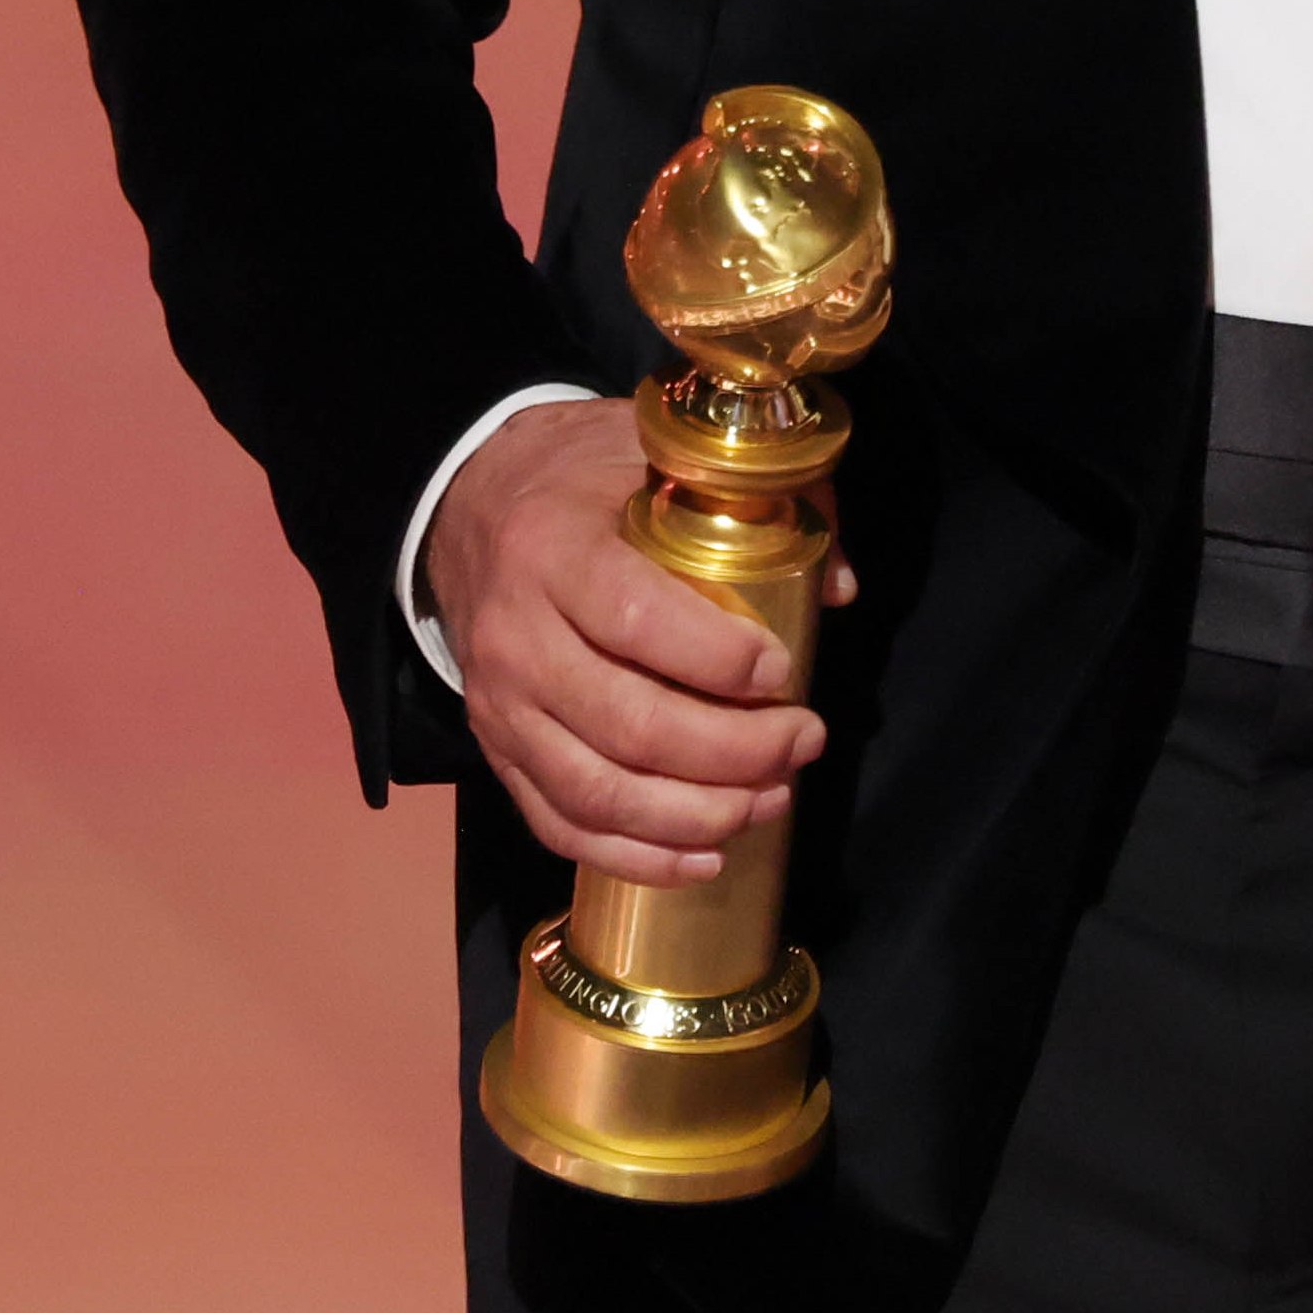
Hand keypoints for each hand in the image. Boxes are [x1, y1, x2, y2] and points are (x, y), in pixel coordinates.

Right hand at [424, 395, 840, 882]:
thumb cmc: (586, 479)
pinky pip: (562, 824)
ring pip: (598, 791)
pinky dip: (638, 856)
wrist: (472, 505)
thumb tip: (840, 589)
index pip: (636, 620)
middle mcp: (517, 637)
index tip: (785, 673)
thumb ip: (760, 502)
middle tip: (805, 741)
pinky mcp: (496, 752)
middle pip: (628, 723)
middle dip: (733, 751)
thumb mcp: (660, 456)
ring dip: (696, 815)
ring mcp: (499, 706)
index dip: (718, 659)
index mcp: (555, 550)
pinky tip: (707, 857)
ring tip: (773, 800)